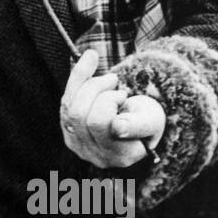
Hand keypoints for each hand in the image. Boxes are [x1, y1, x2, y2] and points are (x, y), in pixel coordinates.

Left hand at [60, 48, 165, 168]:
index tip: (123, 94)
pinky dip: (76, 79)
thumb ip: (138, 124)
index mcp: (120, 155)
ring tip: (108, 80)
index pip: (99, 123)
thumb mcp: (153, 120)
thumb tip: (117, 127)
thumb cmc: (147, 120)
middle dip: (96, 88)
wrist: (136, 120)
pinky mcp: (68, 131)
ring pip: (68, 106)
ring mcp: (78, 145)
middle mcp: (94, 155)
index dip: (108, 101)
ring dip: (86, 83)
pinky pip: (64, 102)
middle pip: (78, 114)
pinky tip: (90, 61)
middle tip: (114, 81)